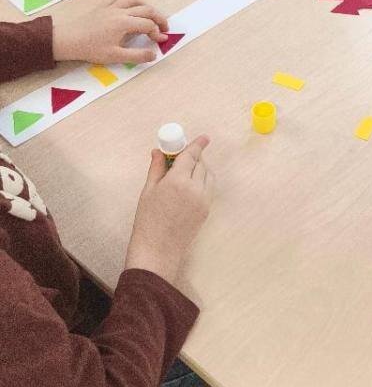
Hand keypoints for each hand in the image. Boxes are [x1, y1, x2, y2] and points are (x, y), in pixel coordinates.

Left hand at [52, 0, 168, 64]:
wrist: (67, 40)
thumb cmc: (90, 49)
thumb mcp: (115, 56)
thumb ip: (137, 56)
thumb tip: (154, 54)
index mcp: (124, 23)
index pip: (148, 24)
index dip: (157, 33)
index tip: (161, 41)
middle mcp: (120, 11)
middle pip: (145, 9)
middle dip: (158, 18)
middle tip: (165, 28)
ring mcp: (110, 7)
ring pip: (133, 0)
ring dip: (145, 6)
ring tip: (151, 15)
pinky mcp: (102, 7)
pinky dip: (128, 1)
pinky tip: (129, 8)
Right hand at [125, 137, 213, 284]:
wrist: (158, 249)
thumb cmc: (147, 220)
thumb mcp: (148, 191)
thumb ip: (157, 168)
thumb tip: (159, 151)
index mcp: (178, 181)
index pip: (191, 156)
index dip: (197, 145)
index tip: (204, 138)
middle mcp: (195, 189)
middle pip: (201, 164)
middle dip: (195, 157)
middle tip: (183, 157)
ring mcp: (204, 200)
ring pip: (209, 176)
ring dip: (201, 169)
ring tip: (186, 171)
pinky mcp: (207, 210)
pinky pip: (209, 189)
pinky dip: (204, 181)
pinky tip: (190, 185)